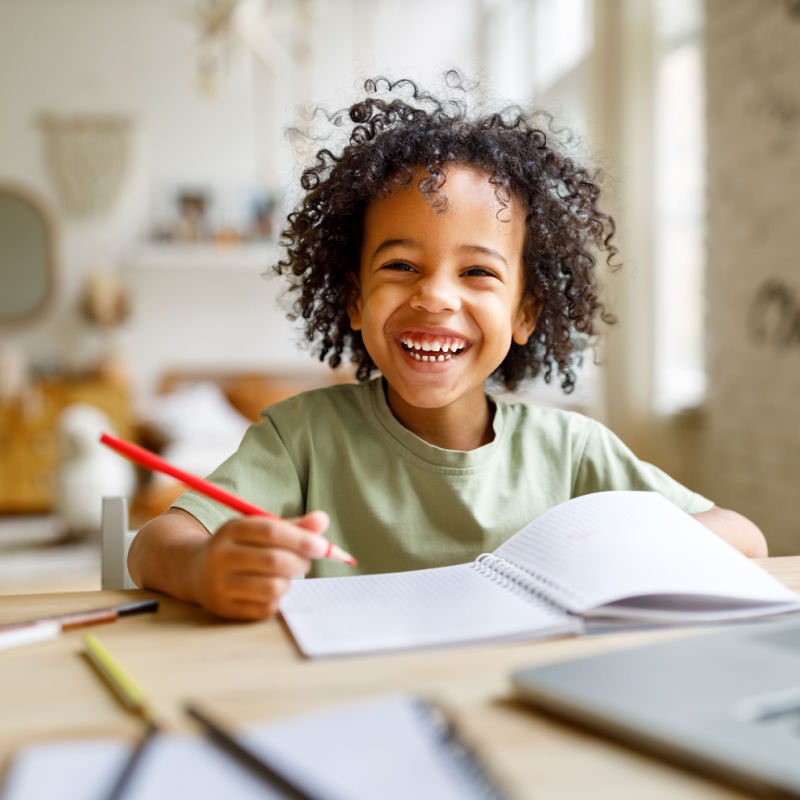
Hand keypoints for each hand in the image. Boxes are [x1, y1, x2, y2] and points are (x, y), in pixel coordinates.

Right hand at [191, 511, 330, 619]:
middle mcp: (221, 556)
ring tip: (285, 576)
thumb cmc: (241, 547)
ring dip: (288, 582)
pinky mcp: (224, 608)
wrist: (195, 570)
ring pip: (272, 587)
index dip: (300, 538)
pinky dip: (277, 600)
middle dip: (299, 562)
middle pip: (273, 560)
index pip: (270, 531)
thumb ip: (294, 526)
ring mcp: (219, 584)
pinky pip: (265, 608)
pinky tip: (271, 590)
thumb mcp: (260, 529)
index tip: (322, 546)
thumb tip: (323, 520)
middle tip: (305, 563)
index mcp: (231, 530)